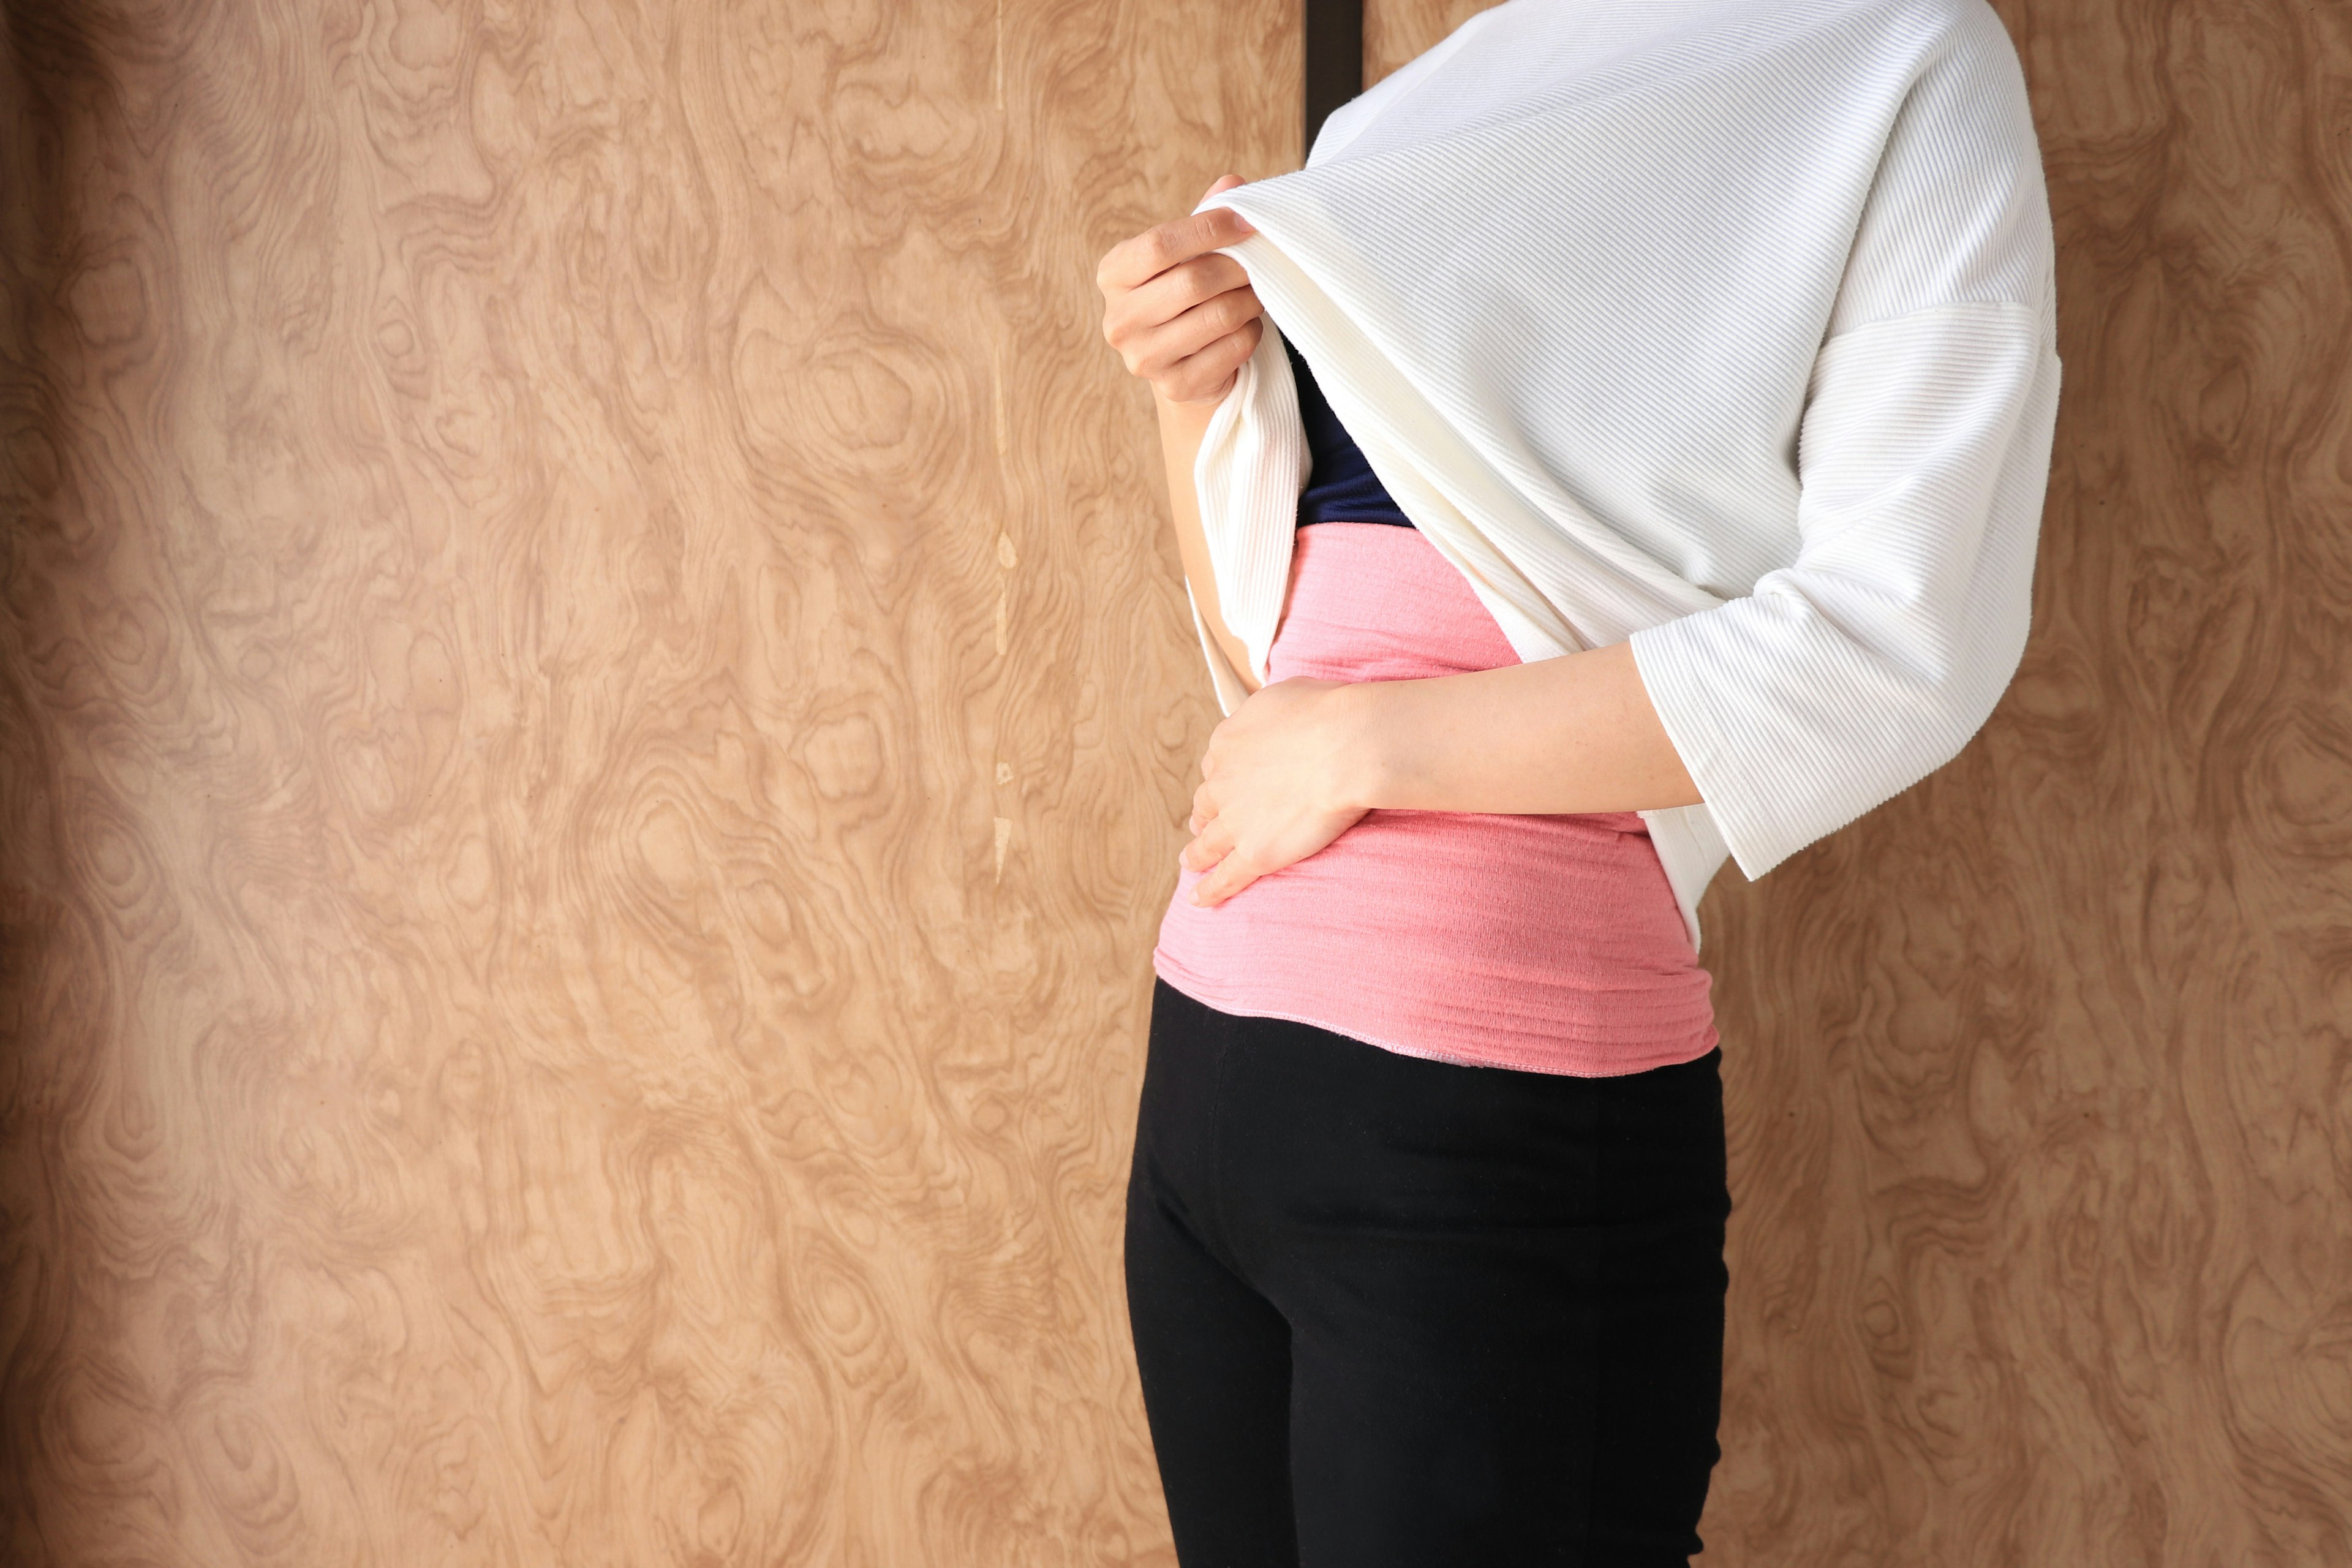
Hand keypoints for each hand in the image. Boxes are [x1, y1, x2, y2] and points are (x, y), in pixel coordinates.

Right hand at [1097, 175, 1264, 405]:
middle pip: (1192, 282)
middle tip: (1262, 259)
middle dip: (1238, 267)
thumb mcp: (1186, 252)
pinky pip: (1231, 350)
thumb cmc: (1183, 293)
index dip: (1209, 229)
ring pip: (1218, 317)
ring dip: (1249, 300)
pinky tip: (1246, 325)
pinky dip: (1250, 333)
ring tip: (1257, 291)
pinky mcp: (1174, 386)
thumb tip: (1233, 184)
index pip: (1159, 244)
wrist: (1181, 363)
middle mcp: (1119, 319)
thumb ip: (1205, 217)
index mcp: (1114, 274)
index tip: (1248, 222)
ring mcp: (1143, 358)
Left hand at [1180, 676, 1379, 906]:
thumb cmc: (1328, 712)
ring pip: (1207, 843)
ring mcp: (1236, 820)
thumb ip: (1272, 711)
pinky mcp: (1254, 852)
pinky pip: (1224, 876)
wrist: (1345, 746)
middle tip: (1200, 825)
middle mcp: (1222, 781)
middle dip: (1203, 814)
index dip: (1220, 778)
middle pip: (1207, 802)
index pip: (1216, 764)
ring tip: (1189, 862)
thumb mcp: (1288, 693)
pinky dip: (1209, 890)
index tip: (1224, 786)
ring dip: (1196, 853)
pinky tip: (1199, 900)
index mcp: (1228, 741)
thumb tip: (1277, 716)